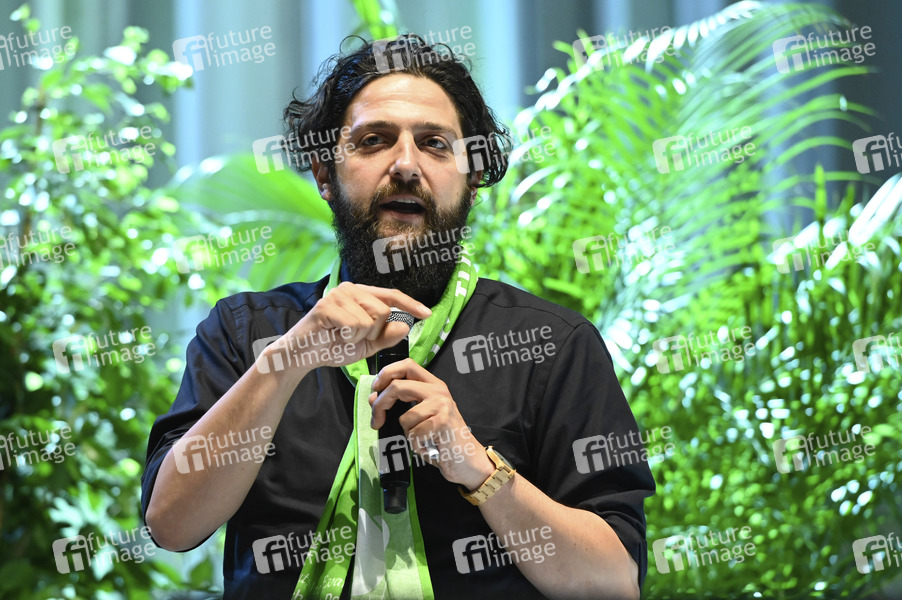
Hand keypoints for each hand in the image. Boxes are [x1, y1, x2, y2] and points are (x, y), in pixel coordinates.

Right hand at [258, 282, 430, 373]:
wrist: (301, 355)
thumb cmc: (331, 346)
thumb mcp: (366, 344)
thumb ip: (386, 336)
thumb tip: (406, 325)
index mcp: (360, 294)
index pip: (391, 296)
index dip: (411, 304)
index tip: (427, 314)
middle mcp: (350, 289)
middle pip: (383, 311)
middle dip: (373, 332)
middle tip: (353, 338)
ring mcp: (337, 295)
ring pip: (370, 319)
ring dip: (358, 336)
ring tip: (341, 336)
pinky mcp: (326, 306)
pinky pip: (354, 325)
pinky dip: (347, 337)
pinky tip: (334, 336)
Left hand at [370, 359, 494, 488]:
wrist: (467, 460)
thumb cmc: (441, 439)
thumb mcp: (421, 416)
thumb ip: (401, 404)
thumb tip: (374, 398)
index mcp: (433, 385)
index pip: (407, 365)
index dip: (386, 374)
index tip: (375, 390)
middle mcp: (439, 391)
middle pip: (398, 386)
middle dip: (381, 404)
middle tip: (376, 421)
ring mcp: (442, 405)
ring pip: (405, 417)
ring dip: (407, 434)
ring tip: (422, 440)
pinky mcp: (442, 422)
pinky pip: (413, 434)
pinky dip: (416, 445)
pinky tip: (428, 447)